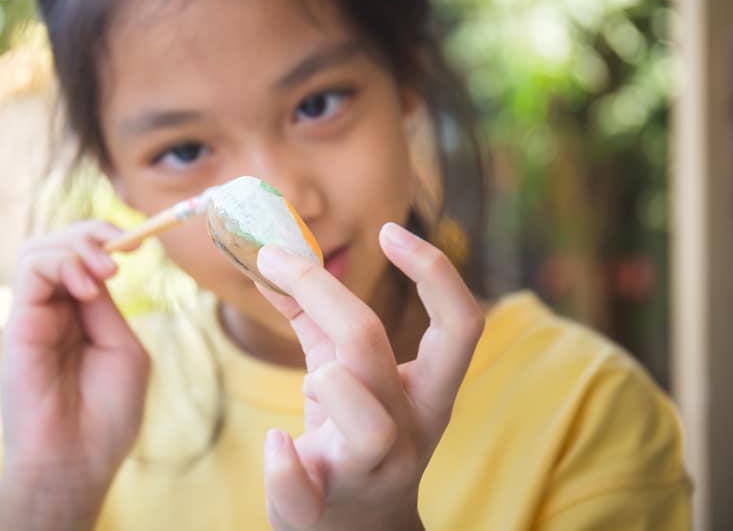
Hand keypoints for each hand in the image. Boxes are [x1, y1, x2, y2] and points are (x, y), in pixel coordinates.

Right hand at [0, 221, 149, 530]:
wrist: (75, 460)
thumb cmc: (104, 415)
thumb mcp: (122, 350)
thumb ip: (107, 309)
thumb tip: (99, 271)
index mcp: (80, 315)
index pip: (84, 257)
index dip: (108, 239)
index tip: (140, 241)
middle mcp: (52, 310)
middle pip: (59, 243)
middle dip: (94, 233)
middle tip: (124, 247)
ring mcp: (33, 315)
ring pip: (40, 248)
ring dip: (79, 246)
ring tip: (106, 271)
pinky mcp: (17, 323)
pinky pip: (31, 269)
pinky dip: (63, 263)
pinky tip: (88, 287)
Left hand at [255, 222, 483, 530]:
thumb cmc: (352, 436)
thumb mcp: (344, 372)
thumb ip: (315, 318)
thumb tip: (274, 256)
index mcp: (427, 393)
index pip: (459, 326)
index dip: (434, 273)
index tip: (391, 230)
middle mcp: (408, 431)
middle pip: (376, 351)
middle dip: (325, 294)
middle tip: (275, 258)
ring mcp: (366, 472)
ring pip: (368, 425)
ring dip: (330, 382)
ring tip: (310, 379)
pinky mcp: (320, 507)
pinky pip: (304, 488)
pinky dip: (284, 465)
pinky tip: (278, 445)